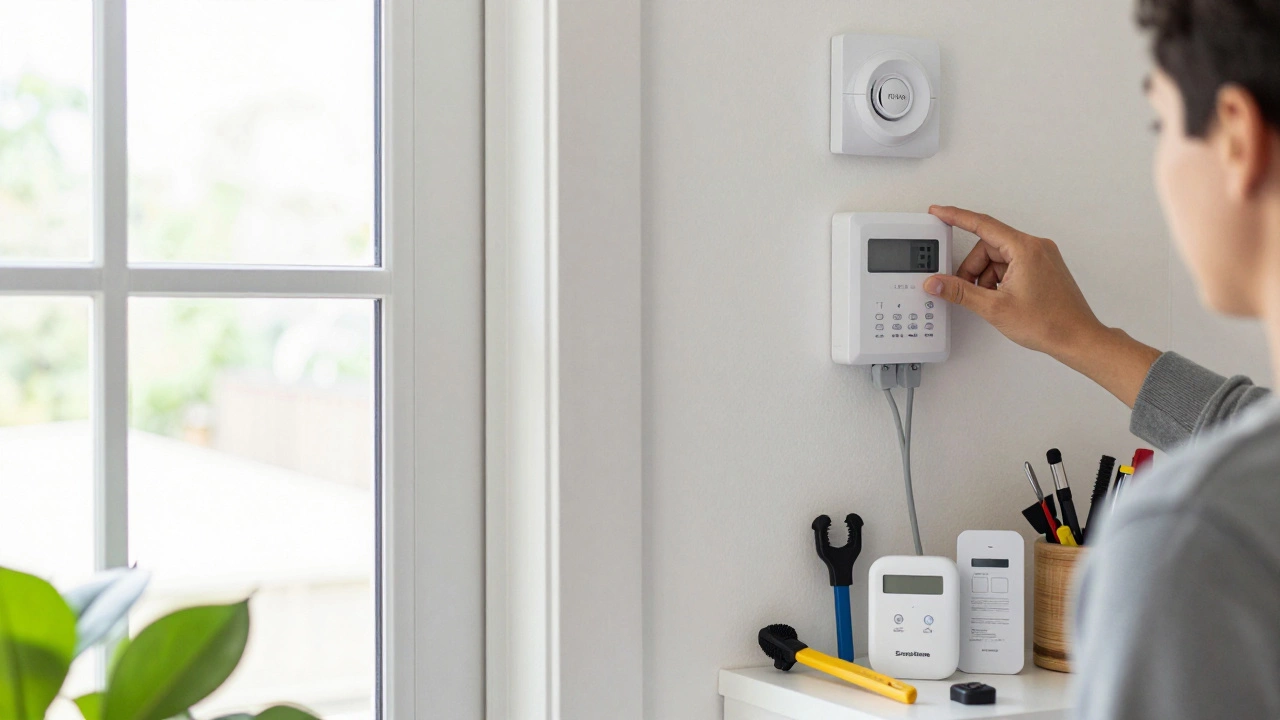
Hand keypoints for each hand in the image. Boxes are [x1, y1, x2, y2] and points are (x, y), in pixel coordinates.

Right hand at [923, 205, 1104, 358]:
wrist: (1077, 338)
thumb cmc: (1049, 323)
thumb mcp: (994, 308)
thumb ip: (960, 292)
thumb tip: (937, 283)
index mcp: (1025, 249)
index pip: (982, 224)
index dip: (956, 217)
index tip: (939, 212)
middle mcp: (1035, 247)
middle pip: (988, 246)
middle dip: (972, 268)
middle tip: (965, 288)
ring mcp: (1041, 257)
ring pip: (998, 258)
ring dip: (986, 277)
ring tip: (990, 299)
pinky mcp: (1042, 268)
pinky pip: (1010, 265)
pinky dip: (999, 280)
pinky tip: (1000, 298)